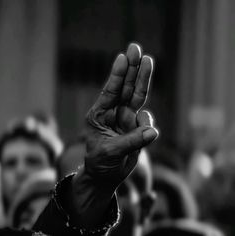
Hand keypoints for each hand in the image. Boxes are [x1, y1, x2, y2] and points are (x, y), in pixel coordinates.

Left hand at [85, 43, 158, 190]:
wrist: (105, 176)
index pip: (109, 92)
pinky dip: (148, 123)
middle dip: (131, 68)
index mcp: (99, 115)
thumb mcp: (110, 152)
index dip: (117, 75)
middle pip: (125, 88)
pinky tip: (147, 133)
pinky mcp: (137, 129)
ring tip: (148, 60)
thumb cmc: (101, 163)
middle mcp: (114, 113)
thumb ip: (131, 142)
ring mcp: (127, 120)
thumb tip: (152, 131)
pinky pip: (146, 121)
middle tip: (136, 48)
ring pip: (138, 96)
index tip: (123, 57)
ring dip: (144, 79)